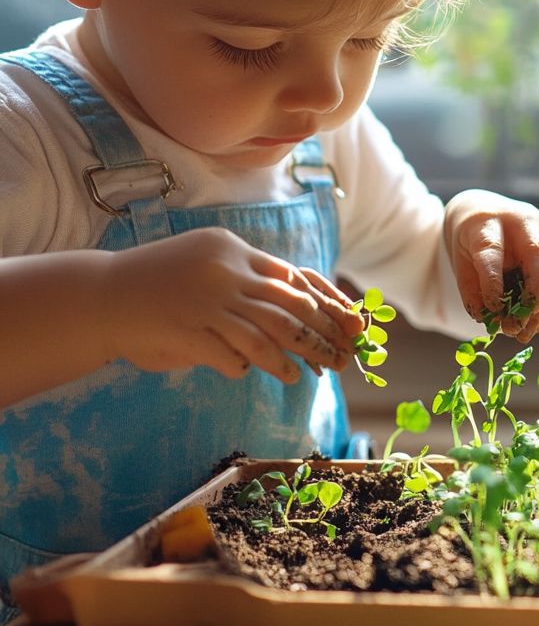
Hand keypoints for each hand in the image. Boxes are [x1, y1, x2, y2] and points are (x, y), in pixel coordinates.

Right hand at [101, 227, 363, 382]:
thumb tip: (300, 301)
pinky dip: (252, 367)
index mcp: (232, 250)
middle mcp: (225, 272)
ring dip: (293, 358)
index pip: (293, 278)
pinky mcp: (190, 331)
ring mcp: (207, 302)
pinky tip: (266, 375)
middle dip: (322, 334)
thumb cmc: (161, 282)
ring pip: (268, 335)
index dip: (325, 304)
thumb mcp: (207, 262)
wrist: (102, 294)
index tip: (348, 324)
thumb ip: (247, 277)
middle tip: (343, 355)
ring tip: (306, 374)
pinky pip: (233, 355)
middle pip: (291, 308)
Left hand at [444, 189, 538, 340]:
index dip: (493, 282)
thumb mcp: (460, 261)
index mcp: (488, 221)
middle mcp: (523, 220)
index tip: (492, 311)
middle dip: (532, 299)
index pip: (492, 251)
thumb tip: (492, 321)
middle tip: (516, 329)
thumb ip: (472, 291)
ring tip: (524, 332)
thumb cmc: (471, 242)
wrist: (486, 213)